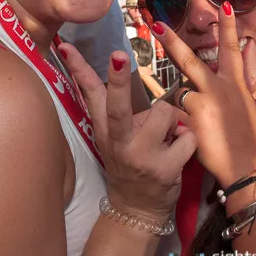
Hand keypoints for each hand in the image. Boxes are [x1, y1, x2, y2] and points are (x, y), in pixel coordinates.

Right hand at [58, 44, 195, 221]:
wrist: (136, 209)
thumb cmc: (129, 163)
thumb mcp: (112, 137)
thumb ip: (113, 108)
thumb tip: (114, 65)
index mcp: (105, 129)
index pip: (89, 93)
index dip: (79, 68)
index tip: (68, 46)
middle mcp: (119, 142)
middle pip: (117, 106)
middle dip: (117, 80)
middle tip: (119, 56)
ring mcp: (141, 157)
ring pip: (165, 113)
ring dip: (172, 122)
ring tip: (166, 139)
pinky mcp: (164, 169)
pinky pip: (187, 136)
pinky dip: (187, 141)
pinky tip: (177, 154)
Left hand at [151, 4, 255, 188]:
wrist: (250, 168)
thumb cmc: (250, 139)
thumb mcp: (246, 106)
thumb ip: (228, 88)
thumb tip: (220, 73)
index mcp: (235, 84)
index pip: (231, 49)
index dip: (228, 26)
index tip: (223, 5)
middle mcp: (218, 91)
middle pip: (190, 62)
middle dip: (172, 43)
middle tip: (158, 25)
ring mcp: (203, 107)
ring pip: (177, 94)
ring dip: (178, 104)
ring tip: (193, 120)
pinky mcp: (190, 125)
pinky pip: (172, 117)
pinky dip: (172, 124)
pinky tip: (182, 135)